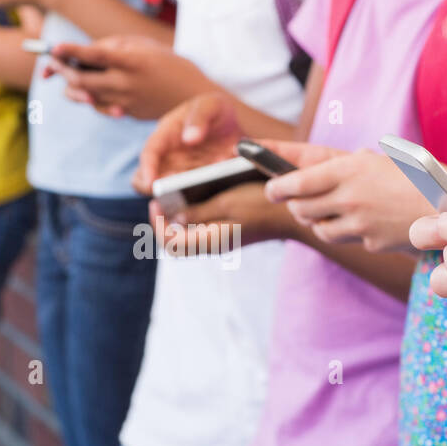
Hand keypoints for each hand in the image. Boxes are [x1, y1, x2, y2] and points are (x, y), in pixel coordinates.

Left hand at [43, 35, 212, 119]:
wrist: (194, 98)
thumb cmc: (170, 63)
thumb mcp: (145, 46)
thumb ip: (115, 46)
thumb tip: (87, 51)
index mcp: (133, 62)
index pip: (96, 56)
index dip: (72, 51)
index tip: (54, 46)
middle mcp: (126, 84)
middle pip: (82, 80)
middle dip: (61, 70)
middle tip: (50, 62)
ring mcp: (125, 102)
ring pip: (85, 97)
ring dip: (70, 86)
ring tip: (64, 75)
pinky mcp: (126, 114)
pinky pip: (99, 107)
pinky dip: (88, 97)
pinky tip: (86, 89)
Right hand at [133, 92, 246, 194]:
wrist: (234, 125)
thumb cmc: (215, 110)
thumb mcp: (210, 105)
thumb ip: (200, 117)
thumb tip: (188, 138)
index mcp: (165, 135)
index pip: (149, 153)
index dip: (147, 169)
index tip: (151, 183)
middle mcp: (168, 158)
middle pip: (150, 180)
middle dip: (159, 190)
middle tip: (177, 191)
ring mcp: (181, 173)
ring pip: (170, 193)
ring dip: (182, 195)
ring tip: (202, 188)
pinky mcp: (195, 185)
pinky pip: (193, 197)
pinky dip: (202, 196)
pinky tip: (219, 186)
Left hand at [150, 182, 296, 255]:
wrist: (291, 216)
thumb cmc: (262, 205)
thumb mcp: (227, 202)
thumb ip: (199, 212)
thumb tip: (174, 218)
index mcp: (210, 241)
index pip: (171, 243)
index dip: (158, 224)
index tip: (155, 203)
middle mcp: (213, 246)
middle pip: (176, 244)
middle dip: (164, 224)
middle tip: (160, 203)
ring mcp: (220, 241)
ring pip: (187, 238)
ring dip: (177, 221)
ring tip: (174, 200)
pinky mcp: (227, 234)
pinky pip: (201, 231)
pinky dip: (192, 218)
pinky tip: (194, 200)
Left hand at [264, 146, 434, 252]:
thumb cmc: (420, 174)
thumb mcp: (381, 158)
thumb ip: (348, 165)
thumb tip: (317, 169)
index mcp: (348, 169)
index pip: (295, 182)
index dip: (277, 186)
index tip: (270, 187)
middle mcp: (349, 198)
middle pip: (301, 209)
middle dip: (295, 205)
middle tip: (297, 199)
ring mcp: (359, 224)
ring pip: (318, 228)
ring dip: (317, 220)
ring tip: (328, 210)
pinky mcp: (371, 243)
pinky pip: (347, 238)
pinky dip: (346, 231)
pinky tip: (361, 221)